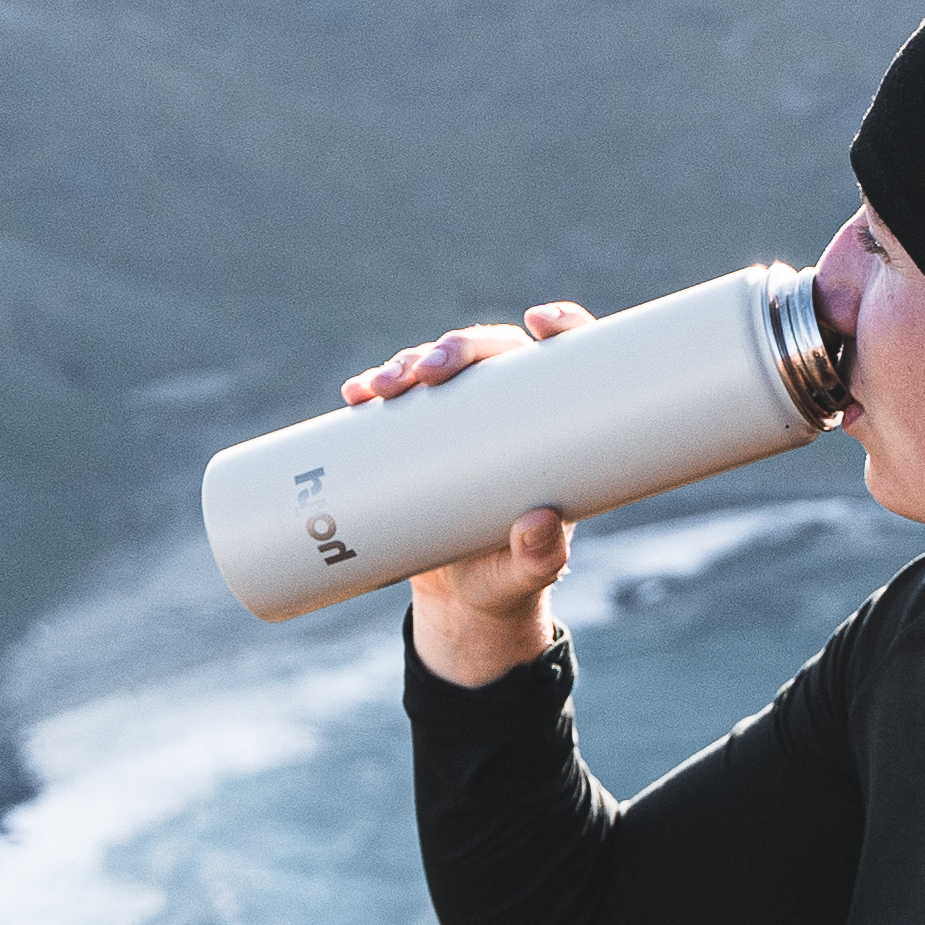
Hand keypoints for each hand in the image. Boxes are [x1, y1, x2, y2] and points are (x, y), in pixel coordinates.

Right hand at [348, 307, 592, 683]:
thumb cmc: (508, 580)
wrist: (459, 603)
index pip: (567, 362)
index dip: (562, 327)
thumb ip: (541, 558)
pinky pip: (397, 402)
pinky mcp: (416, 440)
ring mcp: (459, 424)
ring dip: (409, 364)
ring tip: (382, 389)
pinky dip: (374, 390)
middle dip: (457, 348)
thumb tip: (539, 524)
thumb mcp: (527, 575)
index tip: (540, 320)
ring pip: (438, 370)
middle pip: (491, 354)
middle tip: (428, 371)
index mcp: (553, 430)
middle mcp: (507, 414)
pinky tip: (357, 393)